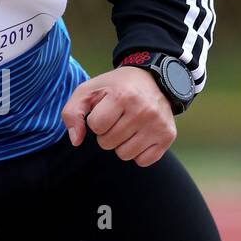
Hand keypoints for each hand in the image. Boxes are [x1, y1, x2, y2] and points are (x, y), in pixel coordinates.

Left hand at [61, 68, 176, 166]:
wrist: (153, 79)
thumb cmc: (116, 87)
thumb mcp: (89, 91)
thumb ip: (72, 113)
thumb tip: (76, 140)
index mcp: (122, 96)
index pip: (96, 126)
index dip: (96, 120)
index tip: (105, 110)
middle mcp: (143, 110)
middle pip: (108, 143)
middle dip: (107, 133)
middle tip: (118, 118)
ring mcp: (157, 124)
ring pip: (124, 155)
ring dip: (121, 144)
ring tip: (128, 126)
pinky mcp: (168, 136)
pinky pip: (143, 161)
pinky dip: (138, 152)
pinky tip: (140, 135)